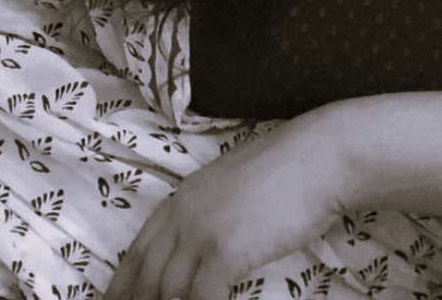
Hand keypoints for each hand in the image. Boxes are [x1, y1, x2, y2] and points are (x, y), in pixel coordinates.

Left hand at [103, 108, 346, 299]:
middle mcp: (183, 213)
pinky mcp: (225, 249)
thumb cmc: (289, 170)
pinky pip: (201, 299)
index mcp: (183, 196)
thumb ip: (211, 211)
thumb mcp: (234, 187)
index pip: (138, 250)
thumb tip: (203, 246)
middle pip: (145, 276)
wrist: (320, 156)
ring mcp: (201, 231)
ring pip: (168, 291)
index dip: (121, 285)